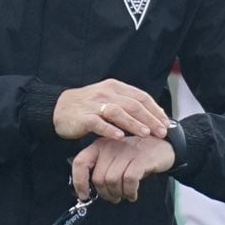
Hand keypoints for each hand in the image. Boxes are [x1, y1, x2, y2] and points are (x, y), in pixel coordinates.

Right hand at [54, 80, 171, 140]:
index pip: (140, 96)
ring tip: (145, 134)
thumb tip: (153, 116)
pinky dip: (110, 130)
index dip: (155, 110)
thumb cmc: (88, 106)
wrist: (58, 108)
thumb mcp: (109, 99)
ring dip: (133, 123)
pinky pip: (98, 123)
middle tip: (161, 131)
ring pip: (118, 112)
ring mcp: (94, 104)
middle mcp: (106, 93)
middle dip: (150, 119)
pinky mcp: (83, 117)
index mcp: (115, 87)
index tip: (166, 123)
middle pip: (133, 105)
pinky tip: (120, 137)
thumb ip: (127, 105)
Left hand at [71, 135, 175, 201]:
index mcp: (100, 145)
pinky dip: (130, 191)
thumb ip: (101, 169)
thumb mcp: (115, 157)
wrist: (163, 145)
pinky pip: (129, 180)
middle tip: (114, 197)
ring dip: (118, 194)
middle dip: (105, 194)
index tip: (84, 195)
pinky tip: (133, 194)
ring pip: (112, 181)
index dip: (79, 182)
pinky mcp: (141, 159)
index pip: (80, 162)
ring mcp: (126, 151)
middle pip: (98, 178)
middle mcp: (111, 146)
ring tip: (125, 195)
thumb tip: (88, 191)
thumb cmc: (136, 155)